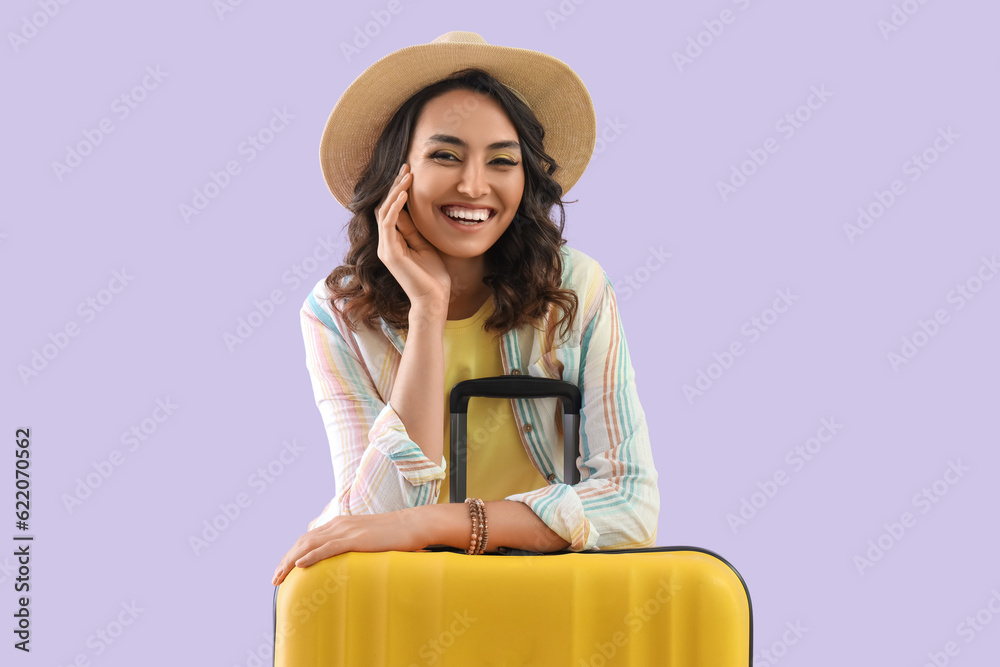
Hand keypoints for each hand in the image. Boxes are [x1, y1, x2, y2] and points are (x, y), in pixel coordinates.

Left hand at [271, 509, 422, 585]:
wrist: (413, 525)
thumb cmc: (394, 534)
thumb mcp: (367, 537)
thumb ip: (353, 544)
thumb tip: (344, 558)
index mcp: (340, 524)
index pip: (309, 538)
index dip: (292, 553)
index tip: (283, 569)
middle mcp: (339, 524)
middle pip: (303, 541)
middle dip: (285, 560)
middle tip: (275, 578)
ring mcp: (347, 530)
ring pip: (310, 545)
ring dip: (291, 560)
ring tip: (280, 575)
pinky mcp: (356, 539)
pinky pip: (328, 548)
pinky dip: (311, 556)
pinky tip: (299, 565)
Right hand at [376, 163, 450, 311]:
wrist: (434, 299)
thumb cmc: (433, 275)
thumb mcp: (425, 244)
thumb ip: (415, 228)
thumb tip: (411, 207)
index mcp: (394, 241)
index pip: (392, 209)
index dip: (399, 190)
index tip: (409, 172)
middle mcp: (385, 243)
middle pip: (384, 207)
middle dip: (395, 185)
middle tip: (406, 166)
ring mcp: (385, 248)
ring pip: (384, 212)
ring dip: (395, 192)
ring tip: (406, 176)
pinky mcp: (389, 253)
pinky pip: (388, 224)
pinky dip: (395, 207)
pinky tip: (404, 195)